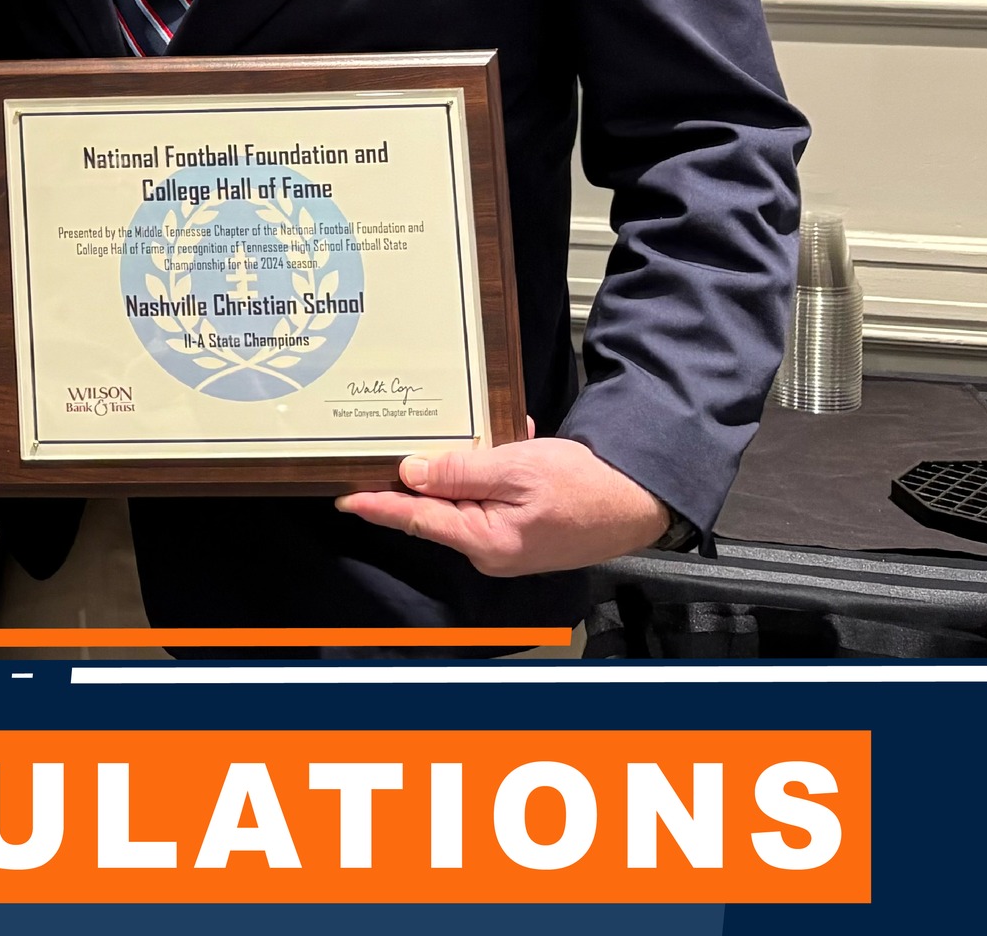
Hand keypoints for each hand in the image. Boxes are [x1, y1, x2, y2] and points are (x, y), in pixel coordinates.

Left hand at [334, 426, 671, 576]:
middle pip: (438, 509)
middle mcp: (492, 549)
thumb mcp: (517, 469)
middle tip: (390, 451)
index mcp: (486, 540)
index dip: (379, 505)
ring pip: (466, 498)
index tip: (347, 497)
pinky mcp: (524, 529)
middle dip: (421, 476)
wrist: (639, 497)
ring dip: (463, 466)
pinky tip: (507, 440)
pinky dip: (493, 468)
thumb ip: (461, 472)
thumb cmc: (588, 486)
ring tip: (465, 437)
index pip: (417, 519)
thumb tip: (413, 473)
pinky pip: (492, 496)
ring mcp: (509, 542)